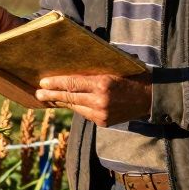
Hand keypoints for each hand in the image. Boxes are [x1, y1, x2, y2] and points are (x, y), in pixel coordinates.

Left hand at [35, 72, 152, 126]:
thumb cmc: (132, 77)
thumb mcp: (114, 68)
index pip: (73, 84)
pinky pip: (85, 114)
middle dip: (52, 95)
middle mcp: (100, 101)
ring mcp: (101, 114)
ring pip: (75, 107)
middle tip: (38, 94)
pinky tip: (67, 104)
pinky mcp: (103, 123)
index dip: (56, 84)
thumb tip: (73, 66)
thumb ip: (95, 69)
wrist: (151, 98)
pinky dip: (76, 107)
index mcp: (102, 84)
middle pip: (70, 97)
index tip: (43, 83)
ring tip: (48, 98)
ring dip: (62, 102)